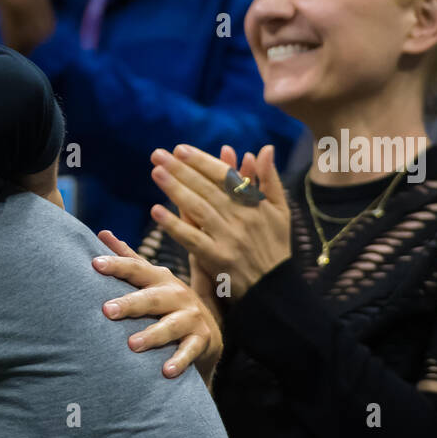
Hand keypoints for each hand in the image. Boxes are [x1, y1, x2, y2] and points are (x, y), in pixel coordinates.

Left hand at [92, 230, 222, 383]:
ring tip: (132, 345)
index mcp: (159, 278)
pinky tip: (165, 371)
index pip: (135, 269)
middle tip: (107, 310)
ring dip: (152, 335)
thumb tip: (102, 232)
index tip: (94, 264)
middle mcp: (176, 295)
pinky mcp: (201, 340)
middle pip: (151, 298)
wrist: (205, 330)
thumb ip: (128, 258)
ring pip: (170, 326)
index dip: (116, 265)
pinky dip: (178, 361)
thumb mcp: (150, 279)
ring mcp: (190, 317)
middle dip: (130, 304)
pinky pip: (189, 351)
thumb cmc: (166, 302)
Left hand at [148, 143, 291, 300]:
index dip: (201, 161)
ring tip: (156, 173)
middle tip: (158, 155)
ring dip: (175, 190)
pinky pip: (192, 238)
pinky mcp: (217, 258)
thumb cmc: (276, 247)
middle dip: (181, 169)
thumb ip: (270, 179)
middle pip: (207, 188)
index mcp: (255, 203)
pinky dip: (174, 225)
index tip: (180, 149)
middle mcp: (241, 217)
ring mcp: (228, 237)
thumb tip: (263, 148)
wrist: (275, 289)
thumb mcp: (280, 211)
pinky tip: (156, 211)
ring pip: (198, 208)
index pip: (224, 176)